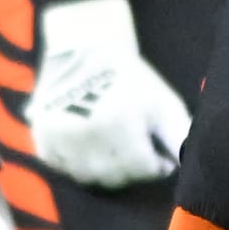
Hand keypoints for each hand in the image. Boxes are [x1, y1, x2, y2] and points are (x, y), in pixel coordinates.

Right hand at [29, 0, 188, 188]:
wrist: (83, 51)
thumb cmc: (130, 79)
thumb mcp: (163, 101)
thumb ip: (178, 135)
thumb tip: (186, 165)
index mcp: (120, 121)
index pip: (142, 168)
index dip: (156, 166)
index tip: (158, 157)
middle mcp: (87, 133)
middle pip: (115, 177)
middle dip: (132, 170)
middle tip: (135, 153)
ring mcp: (61, 137)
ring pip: (89, 178)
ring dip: (106, 171)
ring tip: (114, 151)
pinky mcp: (42, 138)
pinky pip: (63, 170)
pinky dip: (78, 166)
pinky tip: (89, 149)